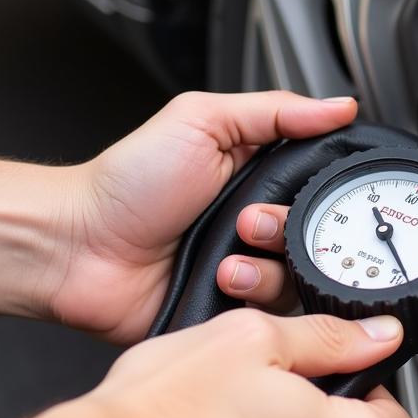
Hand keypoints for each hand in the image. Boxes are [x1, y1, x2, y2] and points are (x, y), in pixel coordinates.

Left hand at [45, 91, 356, 343]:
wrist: (80, 247)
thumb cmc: (128, 182)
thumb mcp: (201, 121)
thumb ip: (275, 111)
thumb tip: (338, 105)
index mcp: (258, 174)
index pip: (322, 182)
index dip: (330, 189)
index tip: (324, 192)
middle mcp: (258, 222)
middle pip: (320, 234)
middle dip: (290, 229)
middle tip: (249, 222)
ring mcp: (248, 266)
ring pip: (301, 275)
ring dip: (270, 265)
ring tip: (230, 256)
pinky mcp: (234, 307)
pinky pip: (272, 311)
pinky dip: (252, 294)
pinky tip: (222, 279)